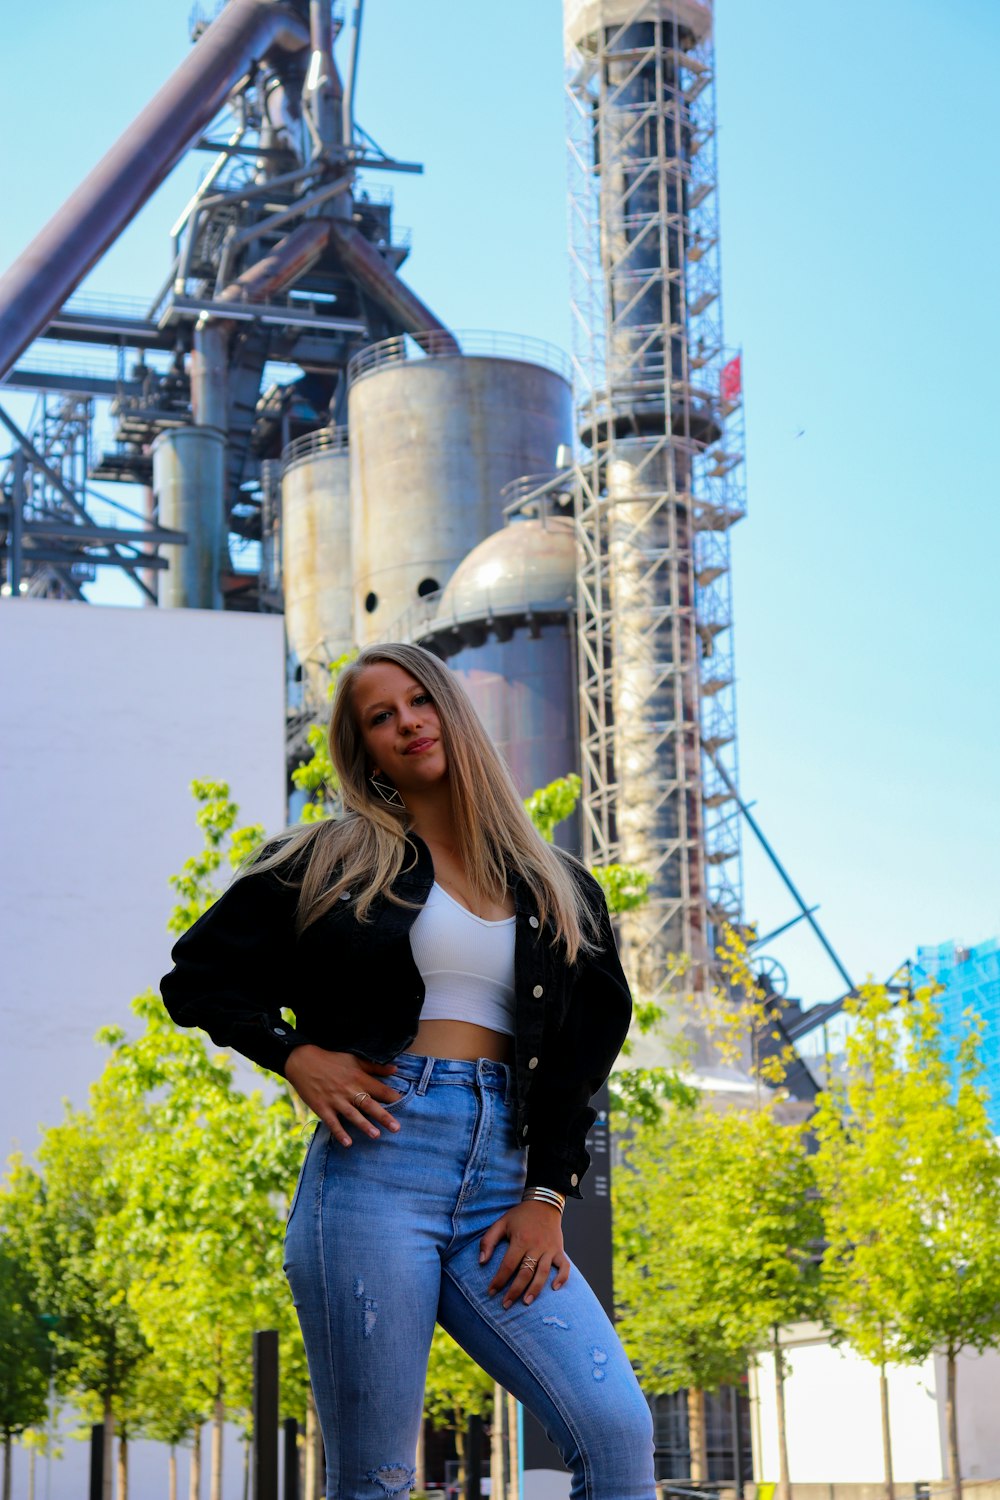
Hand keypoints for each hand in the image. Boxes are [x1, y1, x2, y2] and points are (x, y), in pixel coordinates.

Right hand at [284, 1045, 402, 1146]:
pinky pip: (332, 1122)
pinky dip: (340, 1132)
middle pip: (369, 1104)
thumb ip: (375, 1067)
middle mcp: (348, 1089)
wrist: (303, 1061)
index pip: (379, 1089)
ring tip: (376, 1135)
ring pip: (353, 1114)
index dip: (392, 1097)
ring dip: (364, 1125)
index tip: (405, 1105)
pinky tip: (348, 1143)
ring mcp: (335, 1099)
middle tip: (396, 1128)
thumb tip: (396, 1069)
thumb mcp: (354, 1059)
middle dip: (383, 1116)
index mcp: (358, 1077)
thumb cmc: (332, 1060)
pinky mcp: (322, 1107)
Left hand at [479, 1200, 570, 1308]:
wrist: (544, 1202)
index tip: (491, 1292)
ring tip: (526, 1303)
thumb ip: (488, 1241)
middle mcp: (536, 1245)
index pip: (508, 1265)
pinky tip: (554, 1289)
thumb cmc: (520, 1216)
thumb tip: (481, 1262)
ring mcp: (549, 1248)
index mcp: (520, 1239)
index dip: (499, 1280)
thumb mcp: (501, 1223)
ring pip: (543, 1273)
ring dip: (535, 1289)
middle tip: (505, 1305)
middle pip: (525, 1272)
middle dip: (514, 1291)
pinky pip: (564, 1266)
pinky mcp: (559, 1250)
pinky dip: (562, 1278)